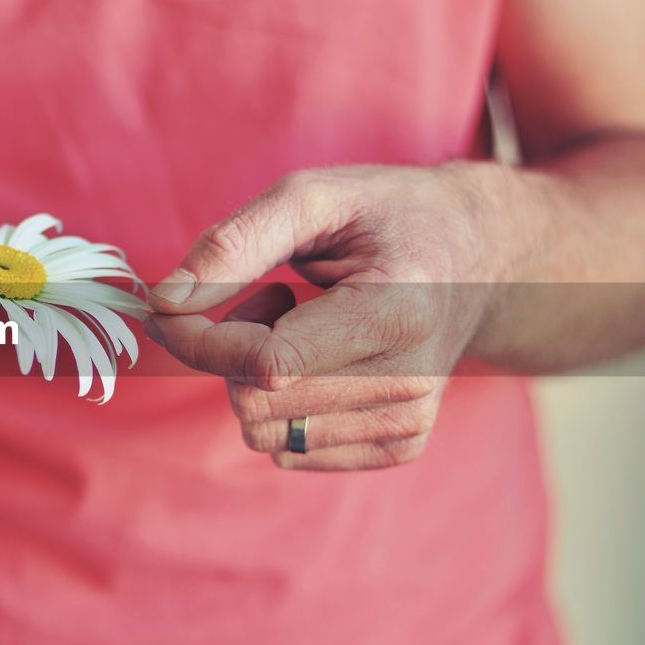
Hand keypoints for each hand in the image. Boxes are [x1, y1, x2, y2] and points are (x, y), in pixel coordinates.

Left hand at [145, 163, 512, 469]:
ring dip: (256, 379)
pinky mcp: (400, 446)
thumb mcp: (313, 195)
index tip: (172, 306)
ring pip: (264, 433)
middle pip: (256, 402)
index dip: (199, 339)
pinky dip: (281, 406)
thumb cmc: (388, 215)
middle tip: (272, 296)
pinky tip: (321, 359)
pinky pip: (288, 450)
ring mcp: (408, 423)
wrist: (479, 256)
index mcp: (396, 313)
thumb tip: (165, 301)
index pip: (267, 363)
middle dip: (231, 350)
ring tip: (303, 324)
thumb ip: (233, 243)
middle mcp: (409, 382)